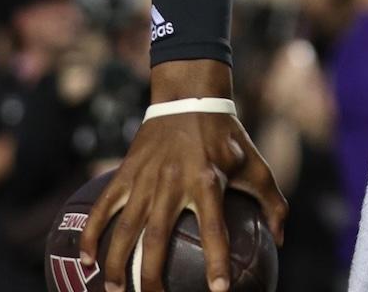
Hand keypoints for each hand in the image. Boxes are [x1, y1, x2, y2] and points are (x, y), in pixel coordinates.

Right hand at [78, 101, 286, 291]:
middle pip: (157, 239)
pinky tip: (87, 259)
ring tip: (116, 291)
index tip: (218, 290)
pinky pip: (104, 207)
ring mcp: (146, 179)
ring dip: (117, 263)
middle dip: (151, 276)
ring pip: (125, 229)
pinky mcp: (126, 173)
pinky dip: (92, 233)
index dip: (216, 261)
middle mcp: (173, 182)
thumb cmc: (226, 136)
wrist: (189, 95)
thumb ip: (273, 202)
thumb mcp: (256, 164)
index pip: (214, 228)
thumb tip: (281, 241)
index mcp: (208, 181)